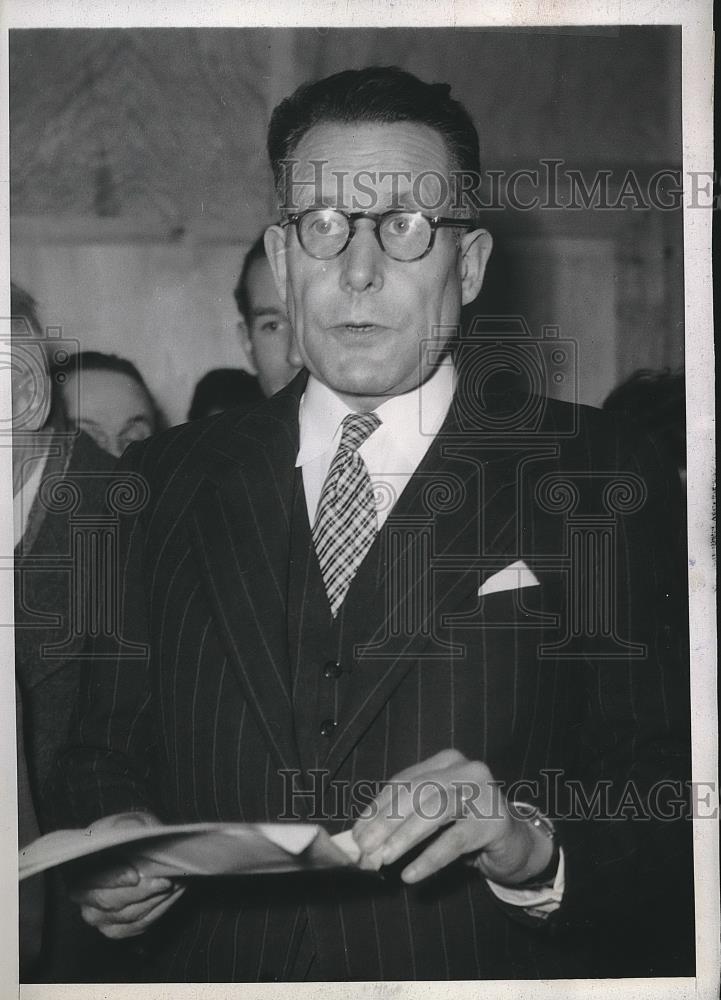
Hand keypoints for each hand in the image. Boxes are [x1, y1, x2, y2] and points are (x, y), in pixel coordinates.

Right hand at [68, 811, 185, 938]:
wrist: (137, 850)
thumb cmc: (131, 834)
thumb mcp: (130, 822)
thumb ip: (128, 825)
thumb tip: (132, 831)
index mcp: (78, 865)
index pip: (89, 878)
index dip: (112, 878)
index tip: (134, 876)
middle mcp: (82, 894)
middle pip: (109, 902)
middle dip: (140, 892)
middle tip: (165, 881)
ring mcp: (97, 915)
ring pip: (127, 915)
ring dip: (155, 899)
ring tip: (176, 882)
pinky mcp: (115, 928)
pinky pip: (138, 926)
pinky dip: (159, 909)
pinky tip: (172, 894)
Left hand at [352, 749, 553, 885]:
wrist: (517, 844)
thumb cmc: (467, 828)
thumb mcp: (434, 819)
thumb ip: (403, 820)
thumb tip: (362, 838)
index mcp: (445, 762)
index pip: (402, 782)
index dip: (376, 808)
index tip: (356, 834)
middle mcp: (465, 769)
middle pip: (416, 793)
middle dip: (385, 822)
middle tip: (364, 848)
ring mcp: (483, 792)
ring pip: (434, 810)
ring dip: (404, 836)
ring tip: (383, 858)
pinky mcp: (494, 821)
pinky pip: (454, 840)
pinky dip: (429, 858)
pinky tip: (411, 874)